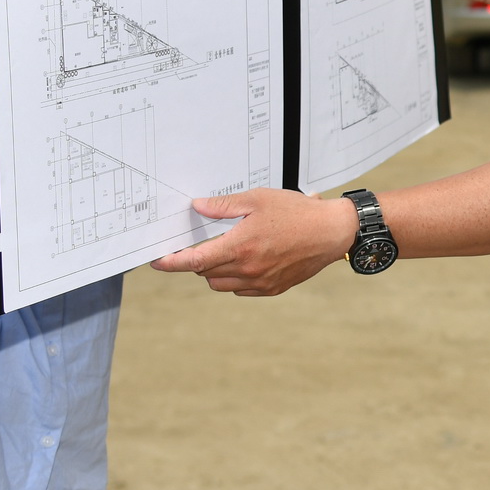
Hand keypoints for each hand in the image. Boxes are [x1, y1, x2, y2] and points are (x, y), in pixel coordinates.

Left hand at [150, 190, 356, 294]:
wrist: (332, 232)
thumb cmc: (298, 213)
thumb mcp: (258, 200)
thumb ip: (224, 206)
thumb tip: (198, 207)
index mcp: (240, 247)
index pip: (195, 261)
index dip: (172, 263)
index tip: (158, 262)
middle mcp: (248, 269)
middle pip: (205, 273)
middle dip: (198, 260)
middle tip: (204, 243)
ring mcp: (260, 282)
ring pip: (221, 285)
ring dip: (214, 272)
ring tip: (226, 252)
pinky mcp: (272, 289)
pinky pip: (241, 290)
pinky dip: (235, 279)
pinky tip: (246, 262)